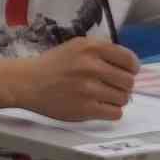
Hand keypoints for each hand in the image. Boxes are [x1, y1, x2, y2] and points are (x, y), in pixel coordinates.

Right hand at [3, 36, 142, 123]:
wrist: (28, 82)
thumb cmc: (54, 64)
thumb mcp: (77, 46)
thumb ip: (102, 51)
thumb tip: (130, 66)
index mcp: (92, 47)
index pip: (130, 60)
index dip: (131, 68)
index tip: (126, 72)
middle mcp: (92, 66)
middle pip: (129, 81)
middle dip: (123, 85)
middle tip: (112, 86)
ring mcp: (89, 89)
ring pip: (123, 98)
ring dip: (117, 99)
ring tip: (103, 97)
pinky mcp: (85, 109)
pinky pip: (115, 113)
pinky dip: (111, 111)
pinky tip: (100, 107)